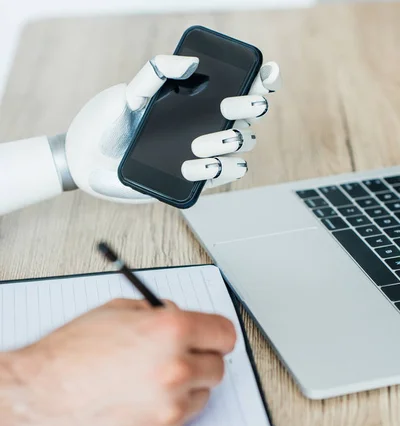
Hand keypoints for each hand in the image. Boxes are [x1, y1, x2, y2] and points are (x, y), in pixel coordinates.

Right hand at [6, 299, 235, 425]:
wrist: (41, 400)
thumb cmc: (69, 356)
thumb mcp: (115, 312)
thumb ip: (157, 313)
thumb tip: (180, 318)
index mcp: (170, 332)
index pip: (224, 333)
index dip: (215, 335)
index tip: (212, 339)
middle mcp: (177, 369)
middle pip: (217, 366)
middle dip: (199, 359)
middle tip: (175, 359)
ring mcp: (172, 407)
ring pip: (203, 395)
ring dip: (185, 388)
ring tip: (148, 383)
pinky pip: (183, 420)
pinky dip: (168, 412)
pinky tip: (139, 404)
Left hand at [65, 55, 280, 202]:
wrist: (88, 161)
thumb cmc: (108, 122)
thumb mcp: (128, 93)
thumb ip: (155, 72)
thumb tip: (192, 64)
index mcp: (196, 100)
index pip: (239, 87)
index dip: (261, 79)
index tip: (267, 74)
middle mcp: (206, 124)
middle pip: (247, 115)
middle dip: (249, 109)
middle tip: (234, 107)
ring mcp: (203, 152)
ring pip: (241, 145)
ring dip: (230, 142)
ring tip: (199, 145)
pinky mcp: (194, 178)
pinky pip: (224, 175)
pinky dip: (219, 170)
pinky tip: (197, 165)